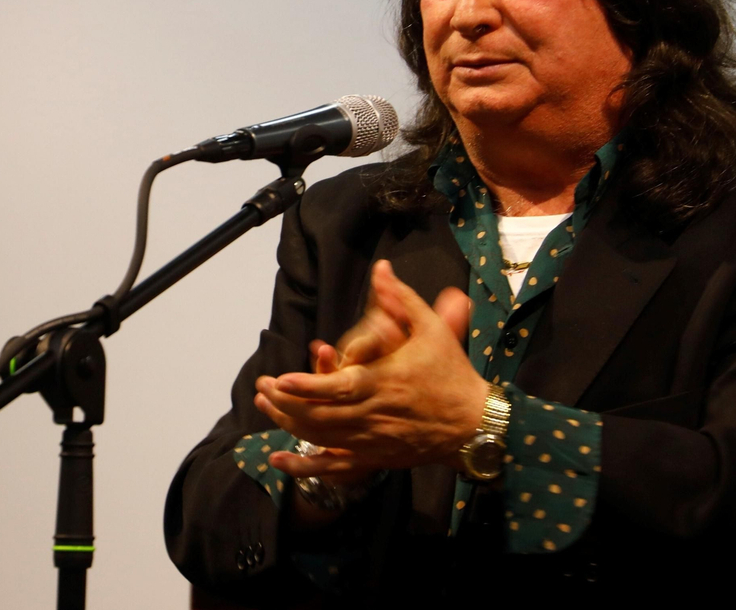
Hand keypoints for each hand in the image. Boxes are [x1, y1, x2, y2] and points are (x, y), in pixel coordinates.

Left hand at [258, 261, 483, 476]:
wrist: (474, 423)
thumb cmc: (452, 373)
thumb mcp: (431, 329)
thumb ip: (401, 299)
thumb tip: (381, 269)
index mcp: (384, 383)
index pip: (338, 387)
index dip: (308, 386)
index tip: (282, 380)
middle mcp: (373, 416)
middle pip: (320, 415)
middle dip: (286, 402)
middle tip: (261, 387)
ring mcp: (372, 441)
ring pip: (321, 438)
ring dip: (288, 424)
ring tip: (264, 406)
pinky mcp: (374, 458)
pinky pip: (333, 467)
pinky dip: (303, 466)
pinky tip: (278, 461)